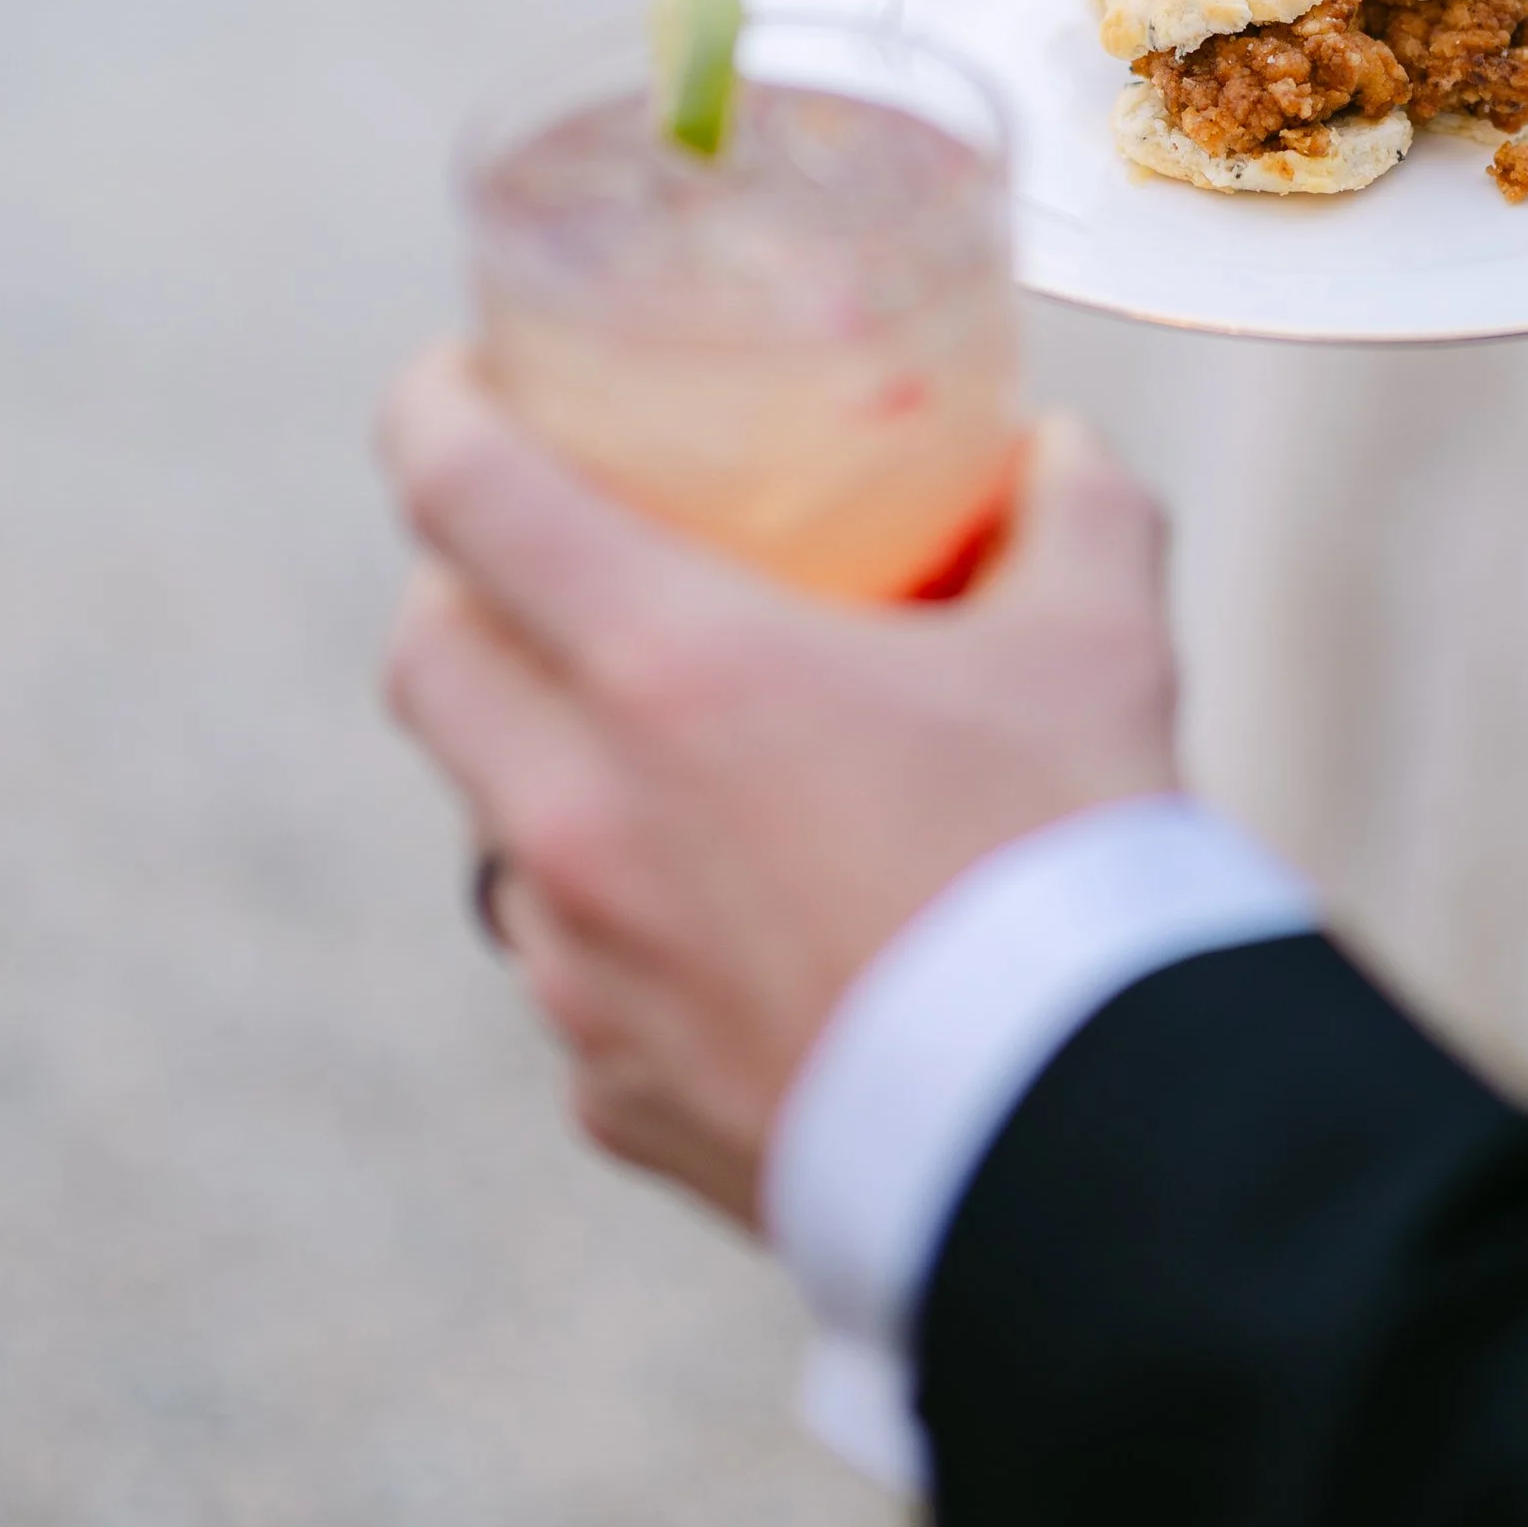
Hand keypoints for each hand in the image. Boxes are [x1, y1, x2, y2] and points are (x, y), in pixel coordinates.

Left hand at [382, 358, 1180, 1227]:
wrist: (1082, 1145)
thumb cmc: (1074, 866)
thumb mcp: (1102, 636)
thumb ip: (1068, 505)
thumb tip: (1050, 454)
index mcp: (668, 668)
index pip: (459, 487)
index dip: (438, 406)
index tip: (467, 382)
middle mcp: (581, 816)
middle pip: (425, 659)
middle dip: (464, 592)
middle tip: (556, 563)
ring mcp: (579, 971)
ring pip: (496, 826)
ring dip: (550, 766)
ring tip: (677, 754)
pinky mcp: (612, 1092)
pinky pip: (577, 977)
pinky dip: (627, 924)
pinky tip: (742, 920)